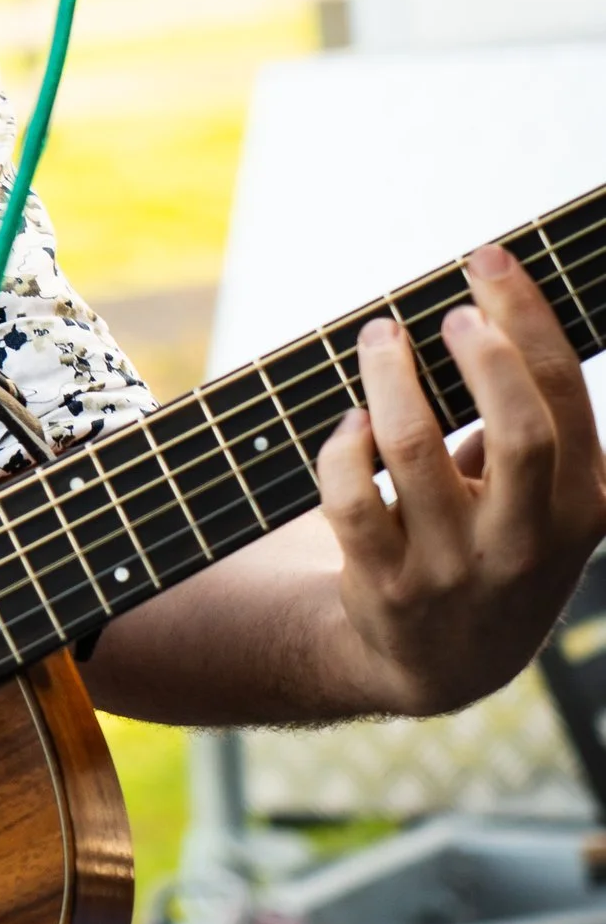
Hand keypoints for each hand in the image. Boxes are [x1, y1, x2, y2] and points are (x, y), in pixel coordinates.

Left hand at [317, 246, 605, 714]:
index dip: (525, 316)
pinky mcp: (388, 588)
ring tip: (379, 338)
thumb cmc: (496, 543)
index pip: (562, 395)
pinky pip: (352, 498)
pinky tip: (349, 421)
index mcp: (583, 505)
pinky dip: (342, 447)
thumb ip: (539, 424)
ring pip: (413, 450)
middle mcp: (528, 541)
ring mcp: (457, 568)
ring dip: (389, 378)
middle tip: (444, 312)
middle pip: (517, 427)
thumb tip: (500, 301)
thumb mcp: (548, 501)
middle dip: (480, 353)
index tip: (488, 261)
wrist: (441, 662)